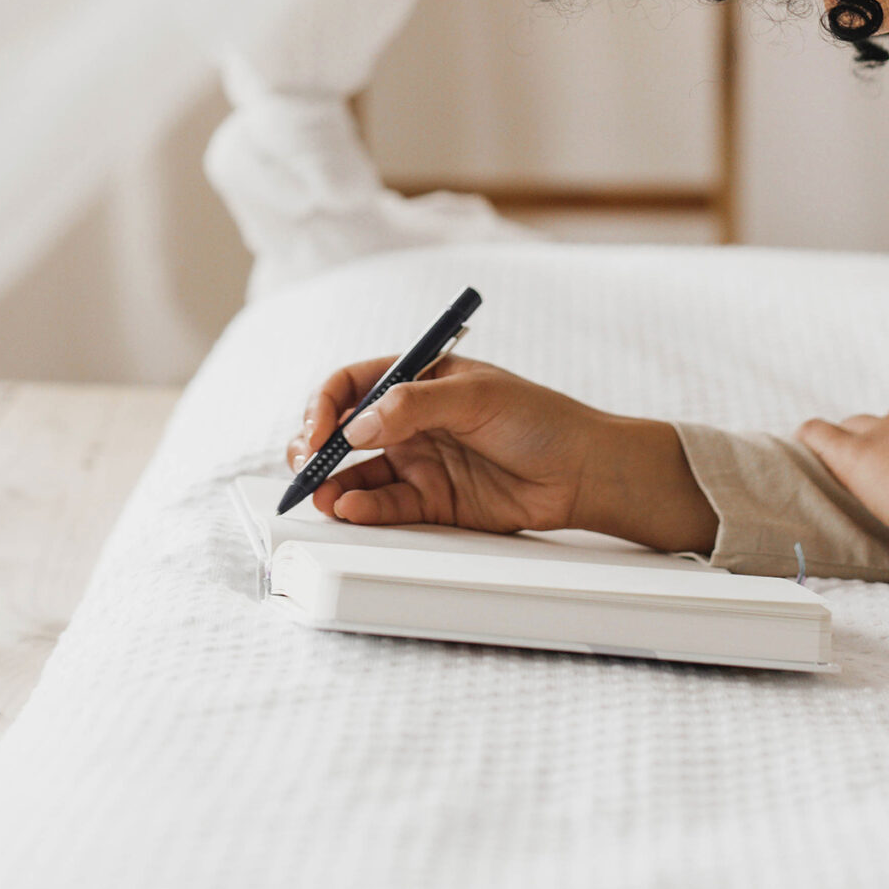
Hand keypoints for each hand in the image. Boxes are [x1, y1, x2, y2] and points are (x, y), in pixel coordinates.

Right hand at [286, 354, 717, 552]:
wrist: (582, 472)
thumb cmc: (539, 418)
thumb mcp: (476, 396)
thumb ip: (414, 406)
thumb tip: (358, 424)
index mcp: (418, 378)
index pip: (353, 383)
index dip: (327, 404)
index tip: (319, 429)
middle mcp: (411, 419)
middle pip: (345, 430)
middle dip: (316, 446)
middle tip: (305, 464)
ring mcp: (420, 461)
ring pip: (358, 473)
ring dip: (332, 484)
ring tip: (320, 498)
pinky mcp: (432, 501)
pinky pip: (386, 505)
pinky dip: (362, 509)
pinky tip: (351, 510)